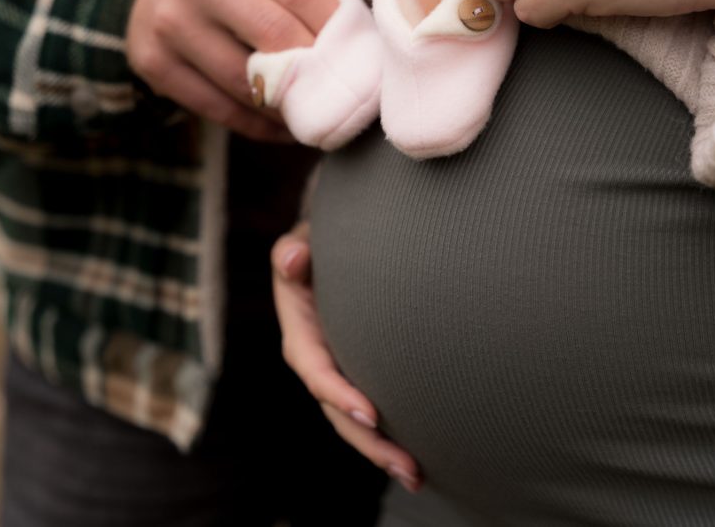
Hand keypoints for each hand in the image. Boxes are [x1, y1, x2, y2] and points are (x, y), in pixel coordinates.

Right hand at [127, 0, 339, 140]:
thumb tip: (352, 49)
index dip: (333, 28)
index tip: (354, 52)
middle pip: (274, 36)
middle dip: (315, 68)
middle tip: (341, 89)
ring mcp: (171, 25)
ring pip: (246, 83)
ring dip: (289, 107)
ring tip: (317, 114)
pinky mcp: (155, 65)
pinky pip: (220, 109)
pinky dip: (259, 125)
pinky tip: (284, 127)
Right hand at [271, 222, 421, 493]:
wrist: (335, 249)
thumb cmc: (321, 242)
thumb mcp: (303, 239)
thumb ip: (295, 248)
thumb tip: (292, 258)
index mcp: (300, 332)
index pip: (315, 369)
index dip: (337, 393)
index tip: (368, 413)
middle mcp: (318, 360)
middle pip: (337, 410)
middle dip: (368, 442)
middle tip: (405, 465)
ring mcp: (340, 371)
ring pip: (355, 421)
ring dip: (383, 450)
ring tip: (417, 474)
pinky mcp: (361, 375)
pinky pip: (373, 409)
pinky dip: (393, 434)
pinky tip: (422, 457)